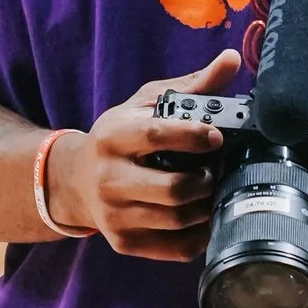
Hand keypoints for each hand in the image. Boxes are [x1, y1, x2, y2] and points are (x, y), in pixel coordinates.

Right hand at [49, 49, 239, 261]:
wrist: (76, 180)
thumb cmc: (119, 138)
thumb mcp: (145, 105)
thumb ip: (190, 86)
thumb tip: (231, 60)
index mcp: (112, 137)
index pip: (155, 135)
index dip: (193, 136)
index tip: (217, 136)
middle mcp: (108, 179)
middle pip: (172, 189)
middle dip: (205, 181)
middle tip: (216, 172)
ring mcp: (114, 216)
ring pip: (177, 220)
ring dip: (206, 208)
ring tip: (212, 191)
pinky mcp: (124, 243)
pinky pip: (176, 248)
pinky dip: (200, 235)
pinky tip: (204, 218)